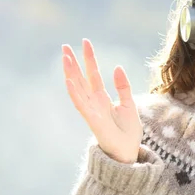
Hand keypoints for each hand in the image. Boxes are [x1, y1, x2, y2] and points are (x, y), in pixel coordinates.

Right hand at [62, 39, 141, 163]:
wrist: (128, 152)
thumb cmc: (128, 131)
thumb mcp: (129, 104)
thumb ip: (123, 87)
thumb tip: (117, 67)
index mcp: (102, 98)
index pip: (93, 74)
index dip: (89, 59)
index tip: (85, 42)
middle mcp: (94, 102)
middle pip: (81, 79)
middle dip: (74, 62)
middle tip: (65, 45)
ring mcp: (91, 111)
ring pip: (78, 88)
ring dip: (71, 73)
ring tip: (65, 57)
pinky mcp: (92, 120)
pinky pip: (81, 105)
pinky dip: (75, 93)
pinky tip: (69, 80)